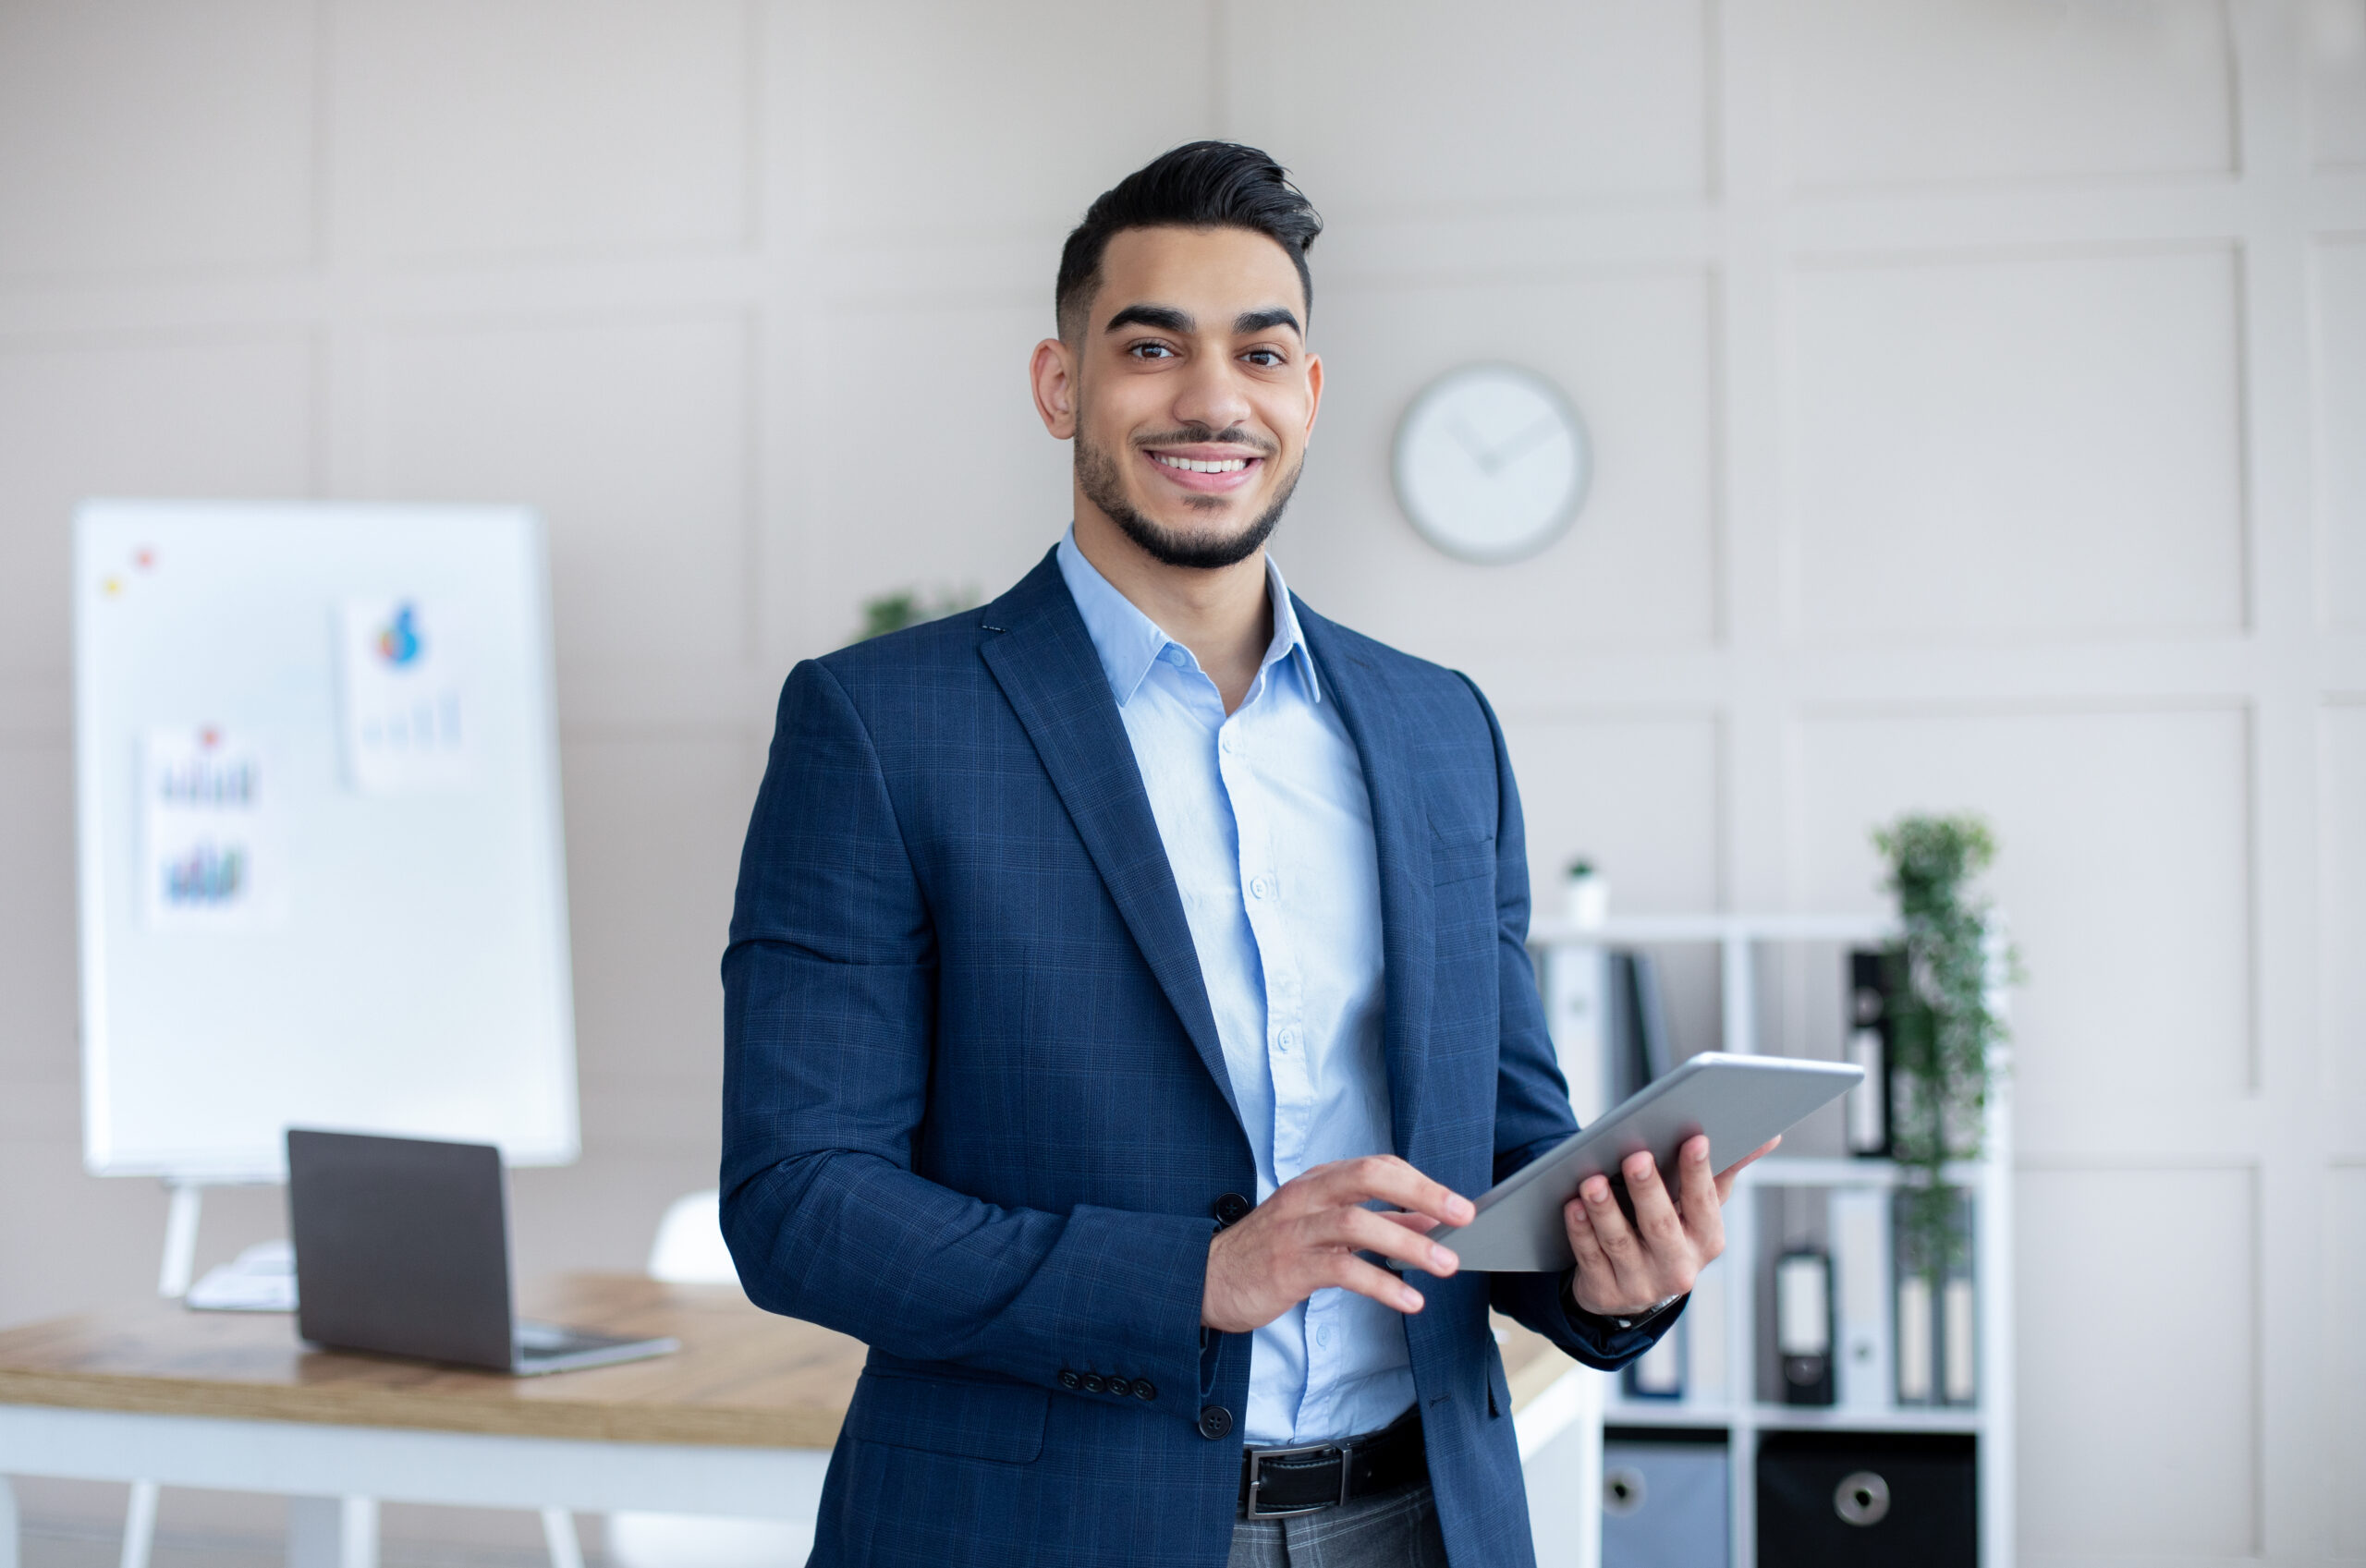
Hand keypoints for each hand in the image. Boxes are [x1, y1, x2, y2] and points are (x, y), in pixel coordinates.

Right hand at [1202, 1156, 1474, 1333]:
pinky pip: (1341, 1269)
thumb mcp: (1325, 1231)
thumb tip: (1430, 1223)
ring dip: (1408, 1243)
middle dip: (1422, 1193)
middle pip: (1370, 1176)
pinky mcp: (1288, 1267)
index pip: (1377, 1167)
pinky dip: (1381, 1283)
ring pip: (1357, 1221)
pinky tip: (1408, 1299)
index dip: (1421, 1183)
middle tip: (1462, 1215)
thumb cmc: (1270, 1253)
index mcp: (1318, 1183)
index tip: (1459, 1205)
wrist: (1207, 1281)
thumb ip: (1378, 1226)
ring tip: (1445, 1264)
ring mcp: (1295, 1229)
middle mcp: (1307, 1197)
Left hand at [1563, 1135, 1778, 1317]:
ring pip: (1620, 1242)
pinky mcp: (1606, 1292)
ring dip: (1604, 1210)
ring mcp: (1641, 1283)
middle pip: (1660, 1225)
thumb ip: (1724, 1171)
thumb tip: (1769, 1135)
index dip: (1700, 1172)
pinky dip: (1580, 1231)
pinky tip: (1571, 1206)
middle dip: (1648, 1189)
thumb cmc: (1671, 1232)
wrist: (1635, 1289)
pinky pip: (1590, 1258)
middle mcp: (1678, 1266)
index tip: (1695, 1139)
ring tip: (1591, 1180)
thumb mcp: (1699, 1208)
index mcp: (1707, 1239)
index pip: (1704, 1202)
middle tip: (1635, 1156)